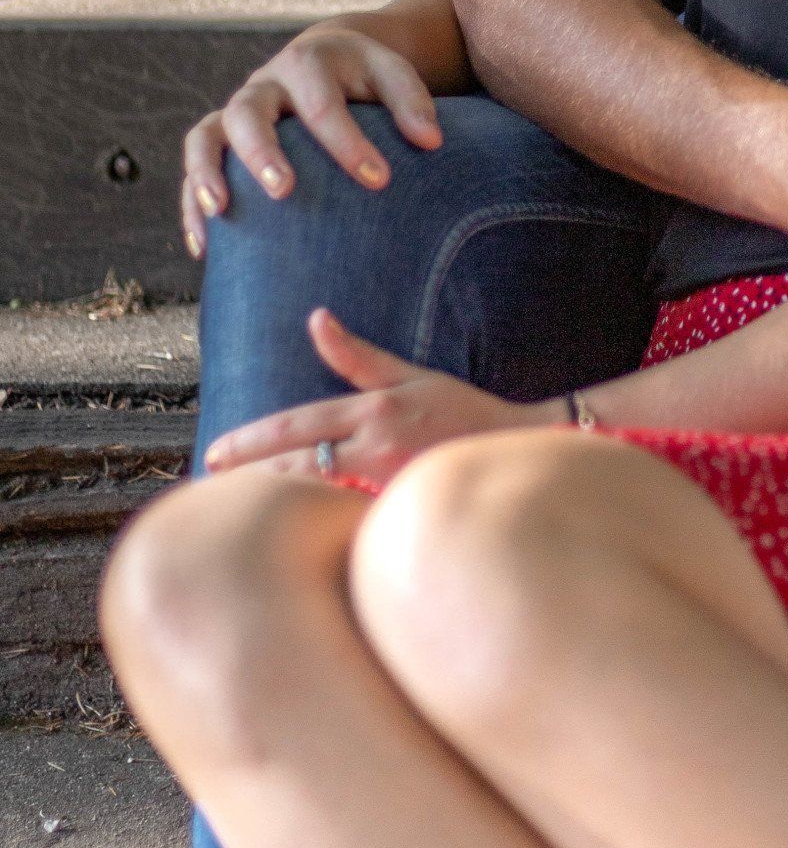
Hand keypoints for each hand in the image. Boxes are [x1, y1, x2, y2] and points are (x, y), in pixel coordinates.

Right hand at [181, 26, 443, 256]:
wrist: (327, 58)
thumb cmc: (365, 77)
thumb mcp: (392, 74)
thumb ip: (412, 102)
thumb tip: (430, 142)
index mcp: (308, 63)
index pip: (324, 104)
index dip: (348, 143)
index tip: (378, 179)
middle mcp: (264, 86)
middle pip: (248, 112)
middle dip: (262, 152)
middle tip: (283, 191)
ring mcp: (236, 112)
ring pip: (206, 136)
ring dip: (207, 172)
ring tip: (220, 210)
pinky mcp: (220, 139)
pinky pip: (195, 167)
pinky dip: (192, 203)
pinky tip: (204, 246)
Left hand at [203, 310, 541, 490]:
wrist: (516, 446)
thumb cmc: (461, 409)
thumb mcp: (410, 376)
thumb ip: (358, 355)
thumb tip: (317, 318)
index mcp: (373, 411)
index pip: (298, 425)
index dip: (252, 441)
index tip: (216, 453)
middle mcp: (375, 448)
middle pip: (297, 466)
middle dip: (251, 476)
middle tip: (210, 484)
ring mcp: (386, 483)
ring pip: (317, 496)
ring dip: (276, 499)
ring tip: (237, 504)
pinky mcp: (397, 508)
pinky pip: (346, 517)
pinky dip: (316, 520)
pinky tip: (292, 528)